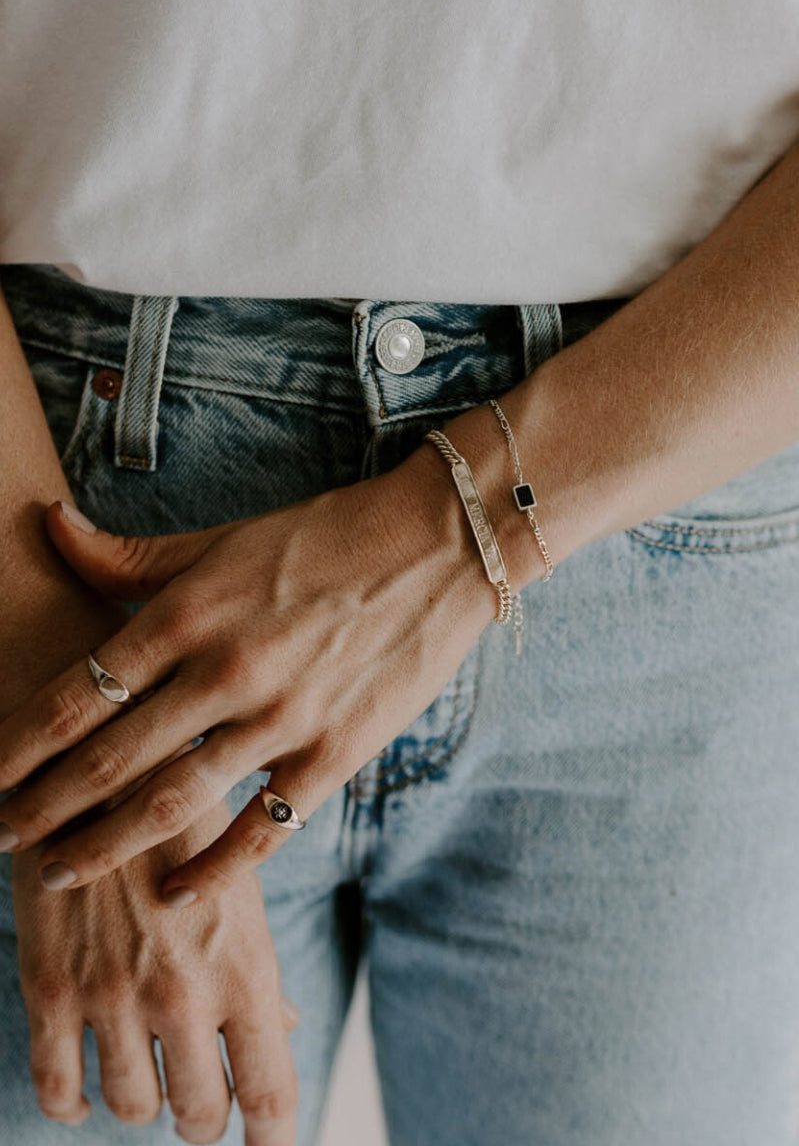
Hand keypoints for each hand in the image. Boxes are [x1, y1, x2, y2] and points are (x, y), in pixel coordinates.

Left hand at [0, 444, 494, 901]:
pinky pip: (262, 830)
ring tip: (57, 872)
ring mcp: (282, 717)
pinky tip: (173, 894)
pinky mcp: (334, 753)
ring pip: (172, 802)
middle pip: (109, 760)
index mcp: (188, 611)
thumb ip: (128, 554)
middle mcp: (224, 670)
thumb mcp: (219, 538)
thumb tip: (48, 523)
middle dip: (42, 807)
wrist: (436, 546)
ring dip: (105, 846)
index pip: (78, 694)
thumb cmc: (322, 537)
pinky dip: (212, 870)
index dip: (19, 744)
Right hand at [12, 797, 300, 1143]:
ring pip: (130, 1105)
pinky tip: (83, 1088)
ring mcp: (113, 994)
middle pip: (199, 1114)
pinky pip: (56, 1086)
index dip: (274, 1140)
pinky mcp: (50, 986)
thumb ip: (260, 967)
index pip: (270, 1092)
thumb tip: (285, 1028)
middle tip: (202, 1098)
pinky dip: (71, 1102)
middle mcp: (183, 993)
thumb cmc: (190, 826)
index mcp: (245, 967)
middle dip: (205, 1116)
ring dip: (144, 1100)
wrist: (104, 771)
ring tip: (149, 1073)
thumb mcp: (242, 886)